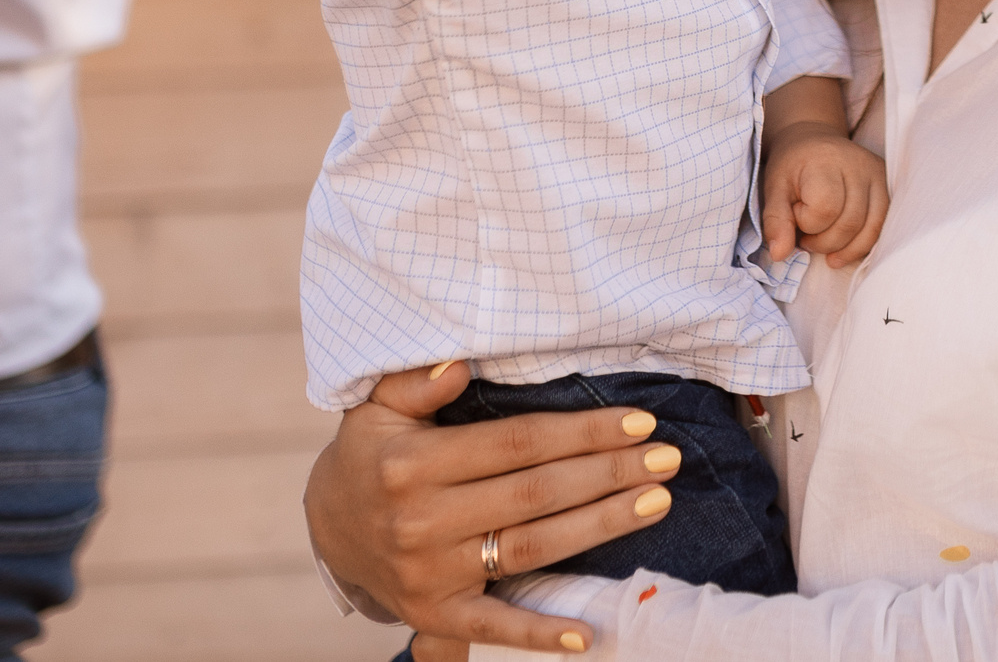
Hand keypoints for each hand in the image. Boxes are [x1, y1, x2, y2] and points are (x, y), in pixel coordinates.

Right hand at [304, 360, 684, 654]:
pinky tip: (589, 632)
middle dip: (608, 474)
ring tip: (656, 503)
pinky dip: (540, 634)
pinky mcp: (434, 614)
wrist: (329, 531)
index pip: (517, 443)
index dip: (581, 431)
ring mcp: (430, 573)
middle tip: (667, 458)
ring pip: (531, 548)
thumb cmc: (373, 455)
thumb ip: (416, 382)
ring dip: (600, 527)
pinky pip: (495, 627)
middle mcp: (422, 520)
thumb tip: (459, 364)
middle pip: (536, 494)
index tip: (638, 421)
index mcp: (413, 464)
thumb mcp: (377, 407)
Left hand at [760, 123, 888, 267]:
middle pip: (849, 224)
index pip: (825, 209)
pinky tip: (843, 249)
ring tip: (822, 244)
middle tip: (805, 236)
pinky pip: (881, 227)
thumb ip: (775, 221)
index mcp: (826, 161)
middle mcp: (858, 165)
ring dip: (844, 249)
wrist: (813, 140)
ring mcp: (877, 175)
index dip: (806, 222)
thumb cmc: (792, 166)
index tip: (795, 211)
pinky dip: (862, 245)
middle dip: (823, 242)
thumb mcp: (774, 189)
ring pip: (870, 229)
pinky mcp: (887, 185)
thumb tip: (779, 255)